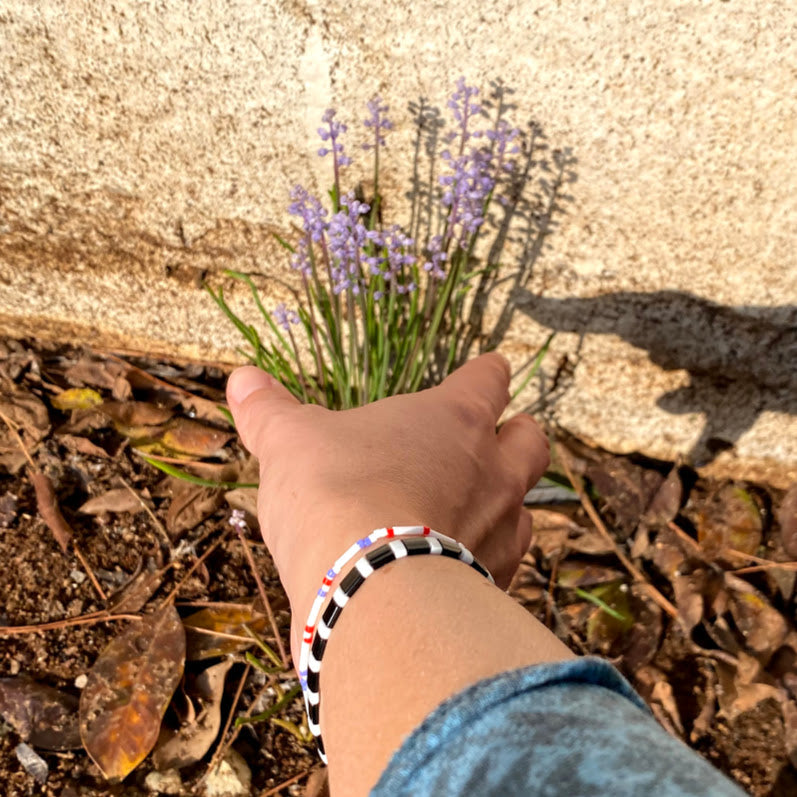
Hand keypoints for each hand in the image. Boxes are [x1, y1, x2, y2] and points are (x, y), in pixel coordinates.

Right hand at [226, 353, 549, 658]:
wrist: (369, 589)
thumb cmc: (334, 492)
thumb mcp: (289, 443)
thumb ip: (269, 410)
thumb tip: (242, 378)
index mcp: (454, 418)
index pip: (489, 378)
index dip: (486, 373)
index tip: (483, 372)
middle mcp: (492, 469)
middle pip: (531, 440)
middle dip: (516, 436)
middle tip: (489, 443)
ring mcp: (503, 528)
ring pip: (528, 506)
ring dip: (507, 504)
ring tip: (470, 511)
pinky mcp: (496, 583)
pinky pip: (506, 563)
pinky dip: (487, 560)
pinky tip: (453, 568)